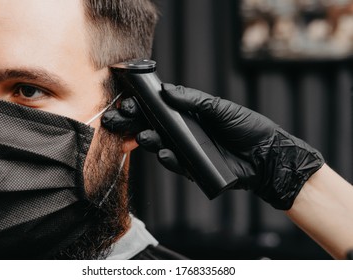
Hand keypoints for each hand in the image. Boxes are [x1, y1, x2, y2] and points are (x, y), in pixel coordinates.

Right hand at [102, 84, 323, 209]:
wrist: (266, 156)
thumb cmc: (247, 128)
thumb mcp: (222, 109)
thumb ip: (194, 100)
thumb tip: (166, 91)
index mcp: (188, 115)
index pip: (159, 109)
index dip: (141, 107)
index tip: (127, 103)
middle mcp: (184, 132)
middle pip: (153, 127)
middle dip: (133, 125)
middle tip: (117, 122)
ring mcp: (187, 151)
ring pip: (160, 146)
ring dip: (148, 141)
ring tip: (141, 137)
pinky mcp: (193, 168)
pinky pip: (176, 164)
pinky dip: (169, 159)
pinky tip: (163, 152)